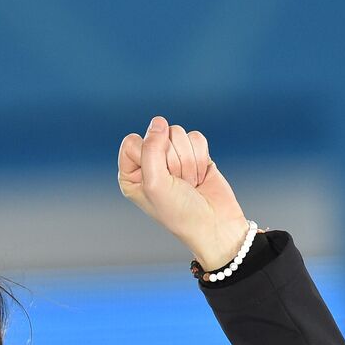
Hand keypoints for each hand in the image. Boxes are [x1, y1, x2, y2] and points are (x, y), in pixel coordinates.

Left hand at [118, 116, 249, 269]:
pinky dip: (201, 157)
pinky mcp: (195, 154)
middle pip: (158, 135)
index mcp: (130, 173)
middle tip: (178, 184)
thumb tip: (158, 120)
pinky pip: (196, 138)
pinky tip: (200, 176)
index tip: (158, 178)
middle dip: (173, 160)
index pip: (132, 142)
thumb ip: (151, 148)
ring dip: (188, 160)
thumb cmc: (179, 211)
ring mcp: (172, 158)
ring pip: (178, 134)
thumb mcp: (156, 183)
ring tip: (189, 182)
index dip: (149, 155)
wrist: (214, 224)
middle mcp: (149, 164)